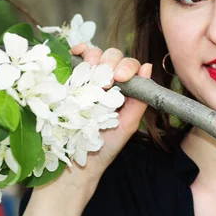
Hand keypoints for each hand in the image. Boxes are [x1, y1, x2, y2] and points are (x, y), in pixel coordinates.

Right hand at [54, 43, 151, 188]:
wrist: (76, 165)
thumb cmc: (104, 147)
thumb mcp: (128, 124)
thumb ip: (140, 99)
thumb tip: (148, 67)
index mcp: (122, 90)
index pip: (129, 66)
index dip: (126, 66)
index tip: (121, 78)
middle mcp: (105, 81)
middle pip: (112, 56)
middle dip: (111, 62)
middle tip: (105, 80)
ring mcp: (86, 79)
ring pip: (94, 54)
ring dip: (94, 56)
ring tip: (92, 70)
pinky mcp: (68, 80)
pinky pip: (74, 58)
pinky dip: (77, 51)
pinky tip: (77, 53)